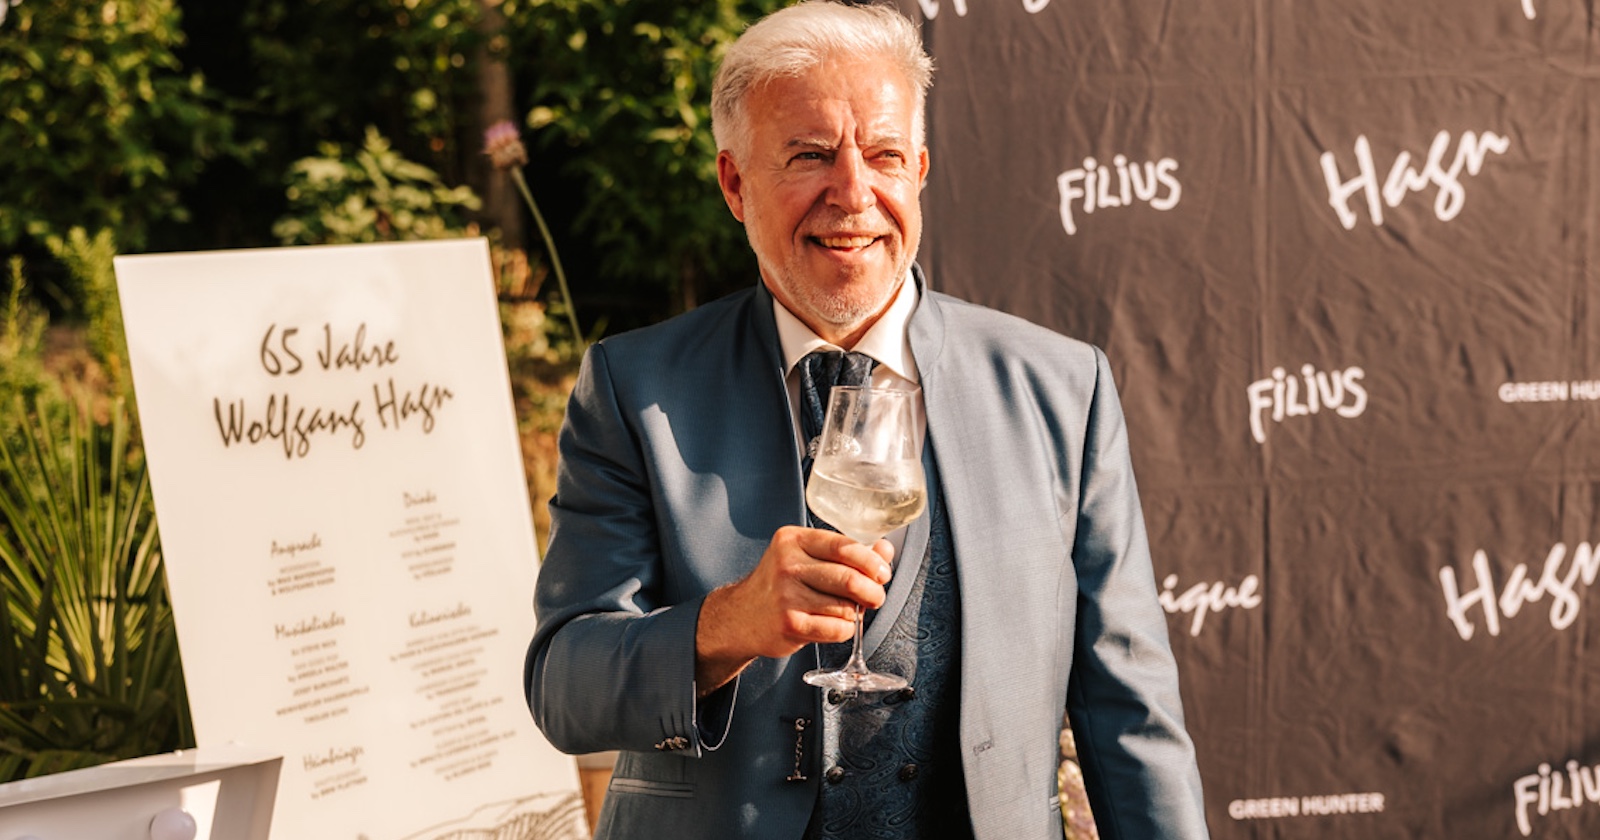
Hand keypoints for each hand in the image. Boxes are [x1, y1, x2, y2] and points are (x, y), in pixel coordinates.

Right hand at [695, 526, 892, 694]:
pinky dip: (845, 630)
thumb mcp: (807, 558)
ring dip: (856, 613)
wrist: (741, 617)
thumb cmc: (781, 585)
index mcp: (793, 540)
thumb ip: (847, 553)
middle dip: (872, 591)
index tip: (883, 573)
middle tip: (875, 597)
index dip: (871, 562)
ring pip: (845, 607)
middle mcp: (787, 564)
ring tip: (849, 611)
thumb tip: (885, 550)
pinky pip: (836, 629)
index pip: (844, 546)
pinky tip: (834, 625)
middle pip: (848, 578)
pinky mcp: (789, 624)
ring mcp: (786, 595)